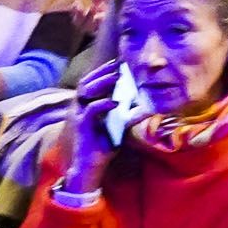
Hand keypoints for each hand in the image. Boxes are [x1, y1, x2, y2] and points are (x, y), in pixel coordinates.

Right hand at [63, 58, 121, 188]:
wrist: (92, 165)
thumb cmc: (104, 146)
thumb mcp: (121, 128)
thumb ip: (130, 116)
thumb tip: (147, 107)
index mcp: (89, 105)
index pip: (93, 82)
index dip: (103, 71)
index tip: (119, 62)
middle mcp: (81, 108)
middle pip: (86, 82)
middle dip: (102, 72)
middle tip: (117, 66)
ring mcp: (80, 115)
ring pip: (84, 91)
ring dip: (101, 82)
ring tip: (116, 77)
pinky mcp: (81, 126)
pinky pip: (90, 111)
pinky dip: (102, 104)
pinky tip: (115, 102)